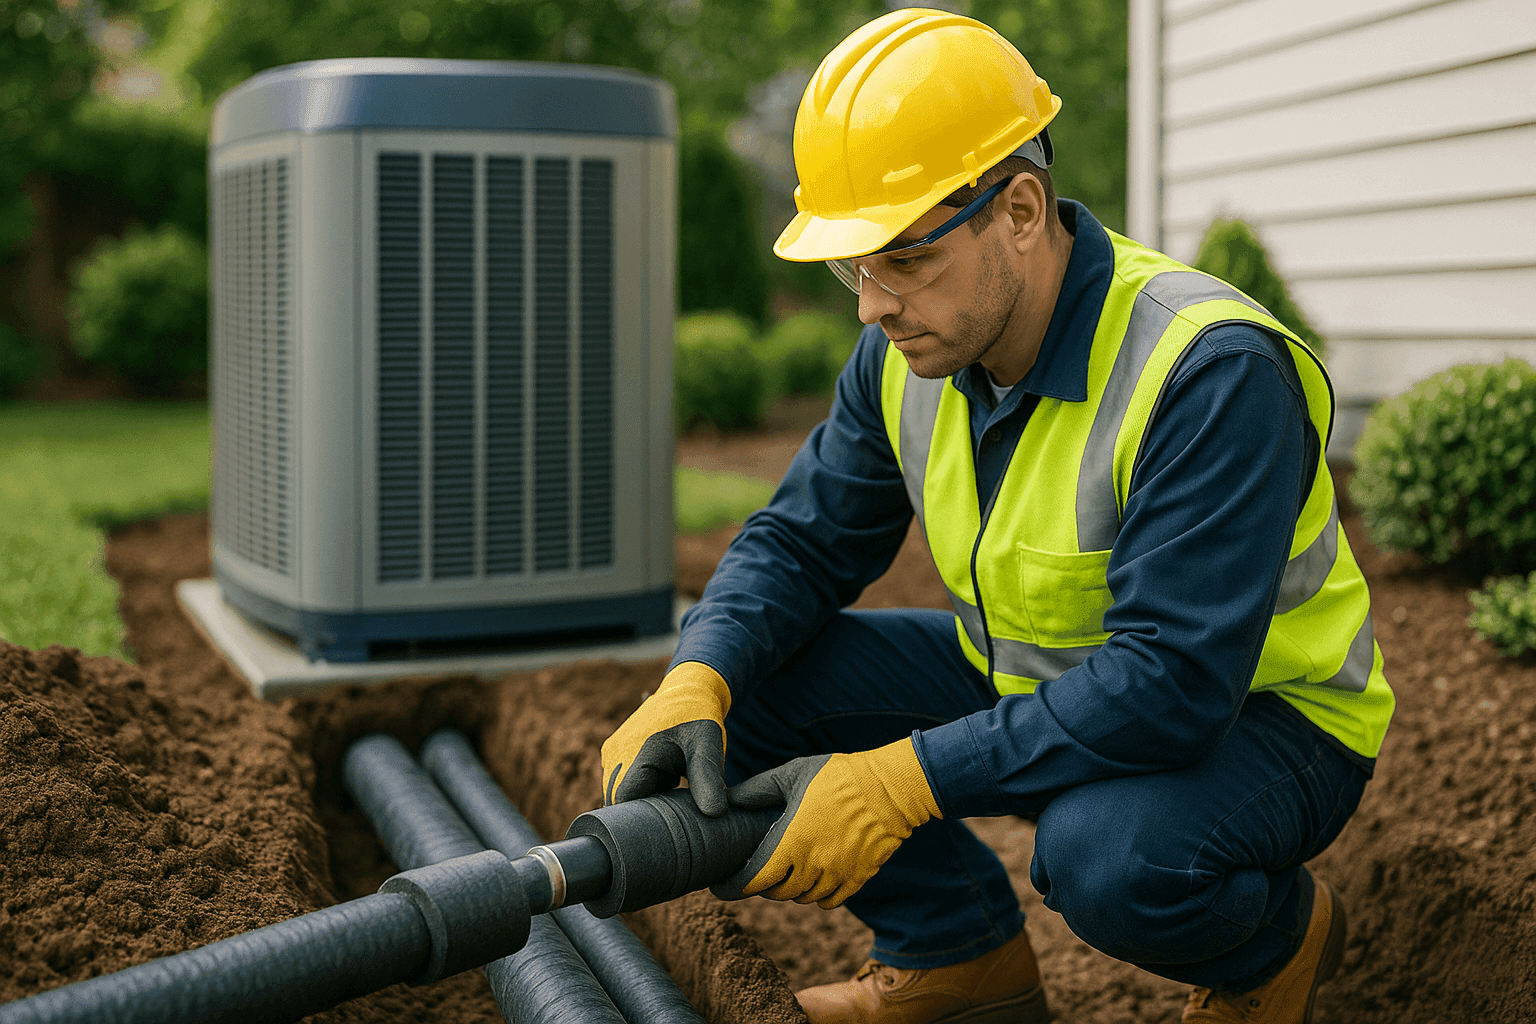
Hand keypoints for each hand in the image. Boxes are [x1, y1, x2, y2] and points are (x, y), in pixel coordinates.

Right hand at [601, 662, 730, 816]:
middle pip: (619, 803)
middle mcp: (616, 756)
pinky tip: (665, 781)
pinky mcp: (616, 754)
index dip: (642, 822)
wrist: (688, 689)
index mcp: (636, 755)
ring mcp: (613, 754)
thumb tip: (716, 814)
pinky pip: (622, 783)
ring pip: (620, 794)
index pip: (625, 805)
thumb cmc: (699, 717)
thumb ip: (709, 780)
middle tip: (675, 810)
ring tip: (672, 790)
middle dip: (644, 813)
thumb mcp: (708, 747)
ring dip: (643, 800)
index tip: (669, 826)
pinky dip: (642, 789)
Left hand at [710, 736, 939, 908]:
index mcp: (792, 842)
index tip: (720, 886)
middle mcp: (812, 866)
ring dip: (790, 889)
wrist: (890, 789)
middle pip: (777, 893)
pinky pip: (829, 901)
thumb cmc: (837, 777)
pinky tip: (814, 876)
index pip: (753, 880)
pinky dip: (817, 895)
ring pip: (803, 898)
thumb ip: (757, 791)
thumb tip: (726, 800)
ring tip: (786, 869)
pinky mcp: (857, 879)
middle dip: (762, 885)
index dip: (733, 887)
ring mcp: (836, 875)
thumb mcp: (792, 774)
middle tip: (758, 869)